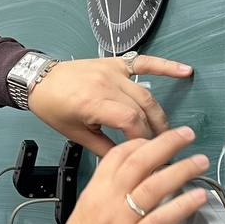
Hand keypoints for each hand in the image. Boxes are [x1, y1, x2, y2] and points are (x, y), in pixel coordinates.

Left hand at [27, 55, 192, 155]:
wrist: (39, 80)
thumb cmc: (53, 107)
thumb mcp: (75, 134)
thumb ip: (103, 148)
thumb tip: (128, 161)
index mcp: (92, 102)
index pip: (131, 121)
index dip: (143, 139)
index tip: (148, 153)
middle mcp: (105, 84)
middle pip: (142, 109)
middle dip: (154, 131)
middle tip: (161, 148)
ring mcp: (112, 71)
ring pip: (145, 94)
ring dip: (159, 113)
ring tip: (167, 131)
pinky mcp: (115, 64)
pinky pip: (144, 62)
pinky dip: (166, 66)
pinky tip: (185, 71)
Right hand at [42, 126, 208, 223]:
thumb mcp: (85, 213)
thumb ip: (108, 198)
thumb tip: (134, 190)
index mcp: (94, 191)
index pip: (118, 154)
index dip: (141, 143)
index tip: (157, 140)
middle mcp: (108, 199)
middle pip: (140, 160)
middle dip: (167, 143)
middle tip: (186, 135)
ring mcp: (122, 219)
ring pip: (156, 184)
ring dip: (182, 169)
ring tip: (200, 162)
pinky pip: (164, 216)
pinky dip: (184, 204)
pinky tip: (198, 196)